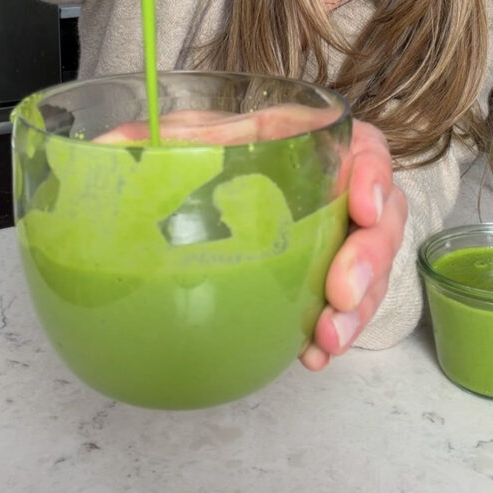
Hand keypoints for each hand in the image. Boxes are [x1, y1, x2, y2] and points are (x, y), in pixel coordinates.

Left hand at [97, 107, 406, 368]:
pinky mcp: (321, 276)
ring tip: (327, 339)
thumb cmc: (205, 153)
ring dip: (359, 308)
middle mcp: (333, 190)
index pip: (365, 148)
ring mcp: (333, 236)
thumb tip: (110, 143)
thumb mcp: (183, 137)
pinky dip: (334, 332)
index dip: (375, 174)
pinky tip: (311, 355)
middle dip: (371, 258)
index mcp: (310, 144)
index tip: (362, 206)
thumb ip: (152, 137)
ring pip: (373, 268)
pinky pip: (346, 304)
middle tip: (342, 292)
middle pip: (382, 217)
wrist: (200, 194)